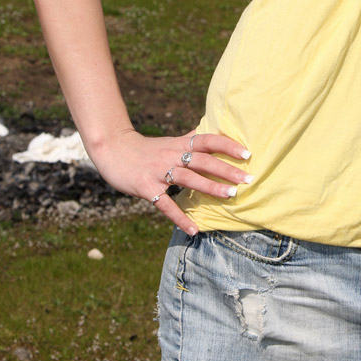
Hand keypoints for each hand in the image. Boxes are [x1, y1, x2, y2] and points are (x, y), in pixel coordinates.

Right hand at [88, 127, 251, 235]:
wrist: (112, 149)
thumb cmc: (146, 149)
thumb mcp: (169, 141)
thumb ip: (189, 139)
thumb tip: (209, 130)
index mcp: (179, 144)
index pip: (207, 140)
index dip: (227, 145)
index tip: (247, 152)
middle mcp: (171, 156)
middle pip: (202, 160)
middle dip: (226, 169)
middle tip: (248, 178)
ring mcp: (158, 172)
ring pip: (188, 178)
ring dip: (210, 187)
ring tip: (230, 195)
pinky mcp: (146, 188)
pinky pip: (164, 205)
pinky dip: (179, 218)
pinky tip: (193, 230)